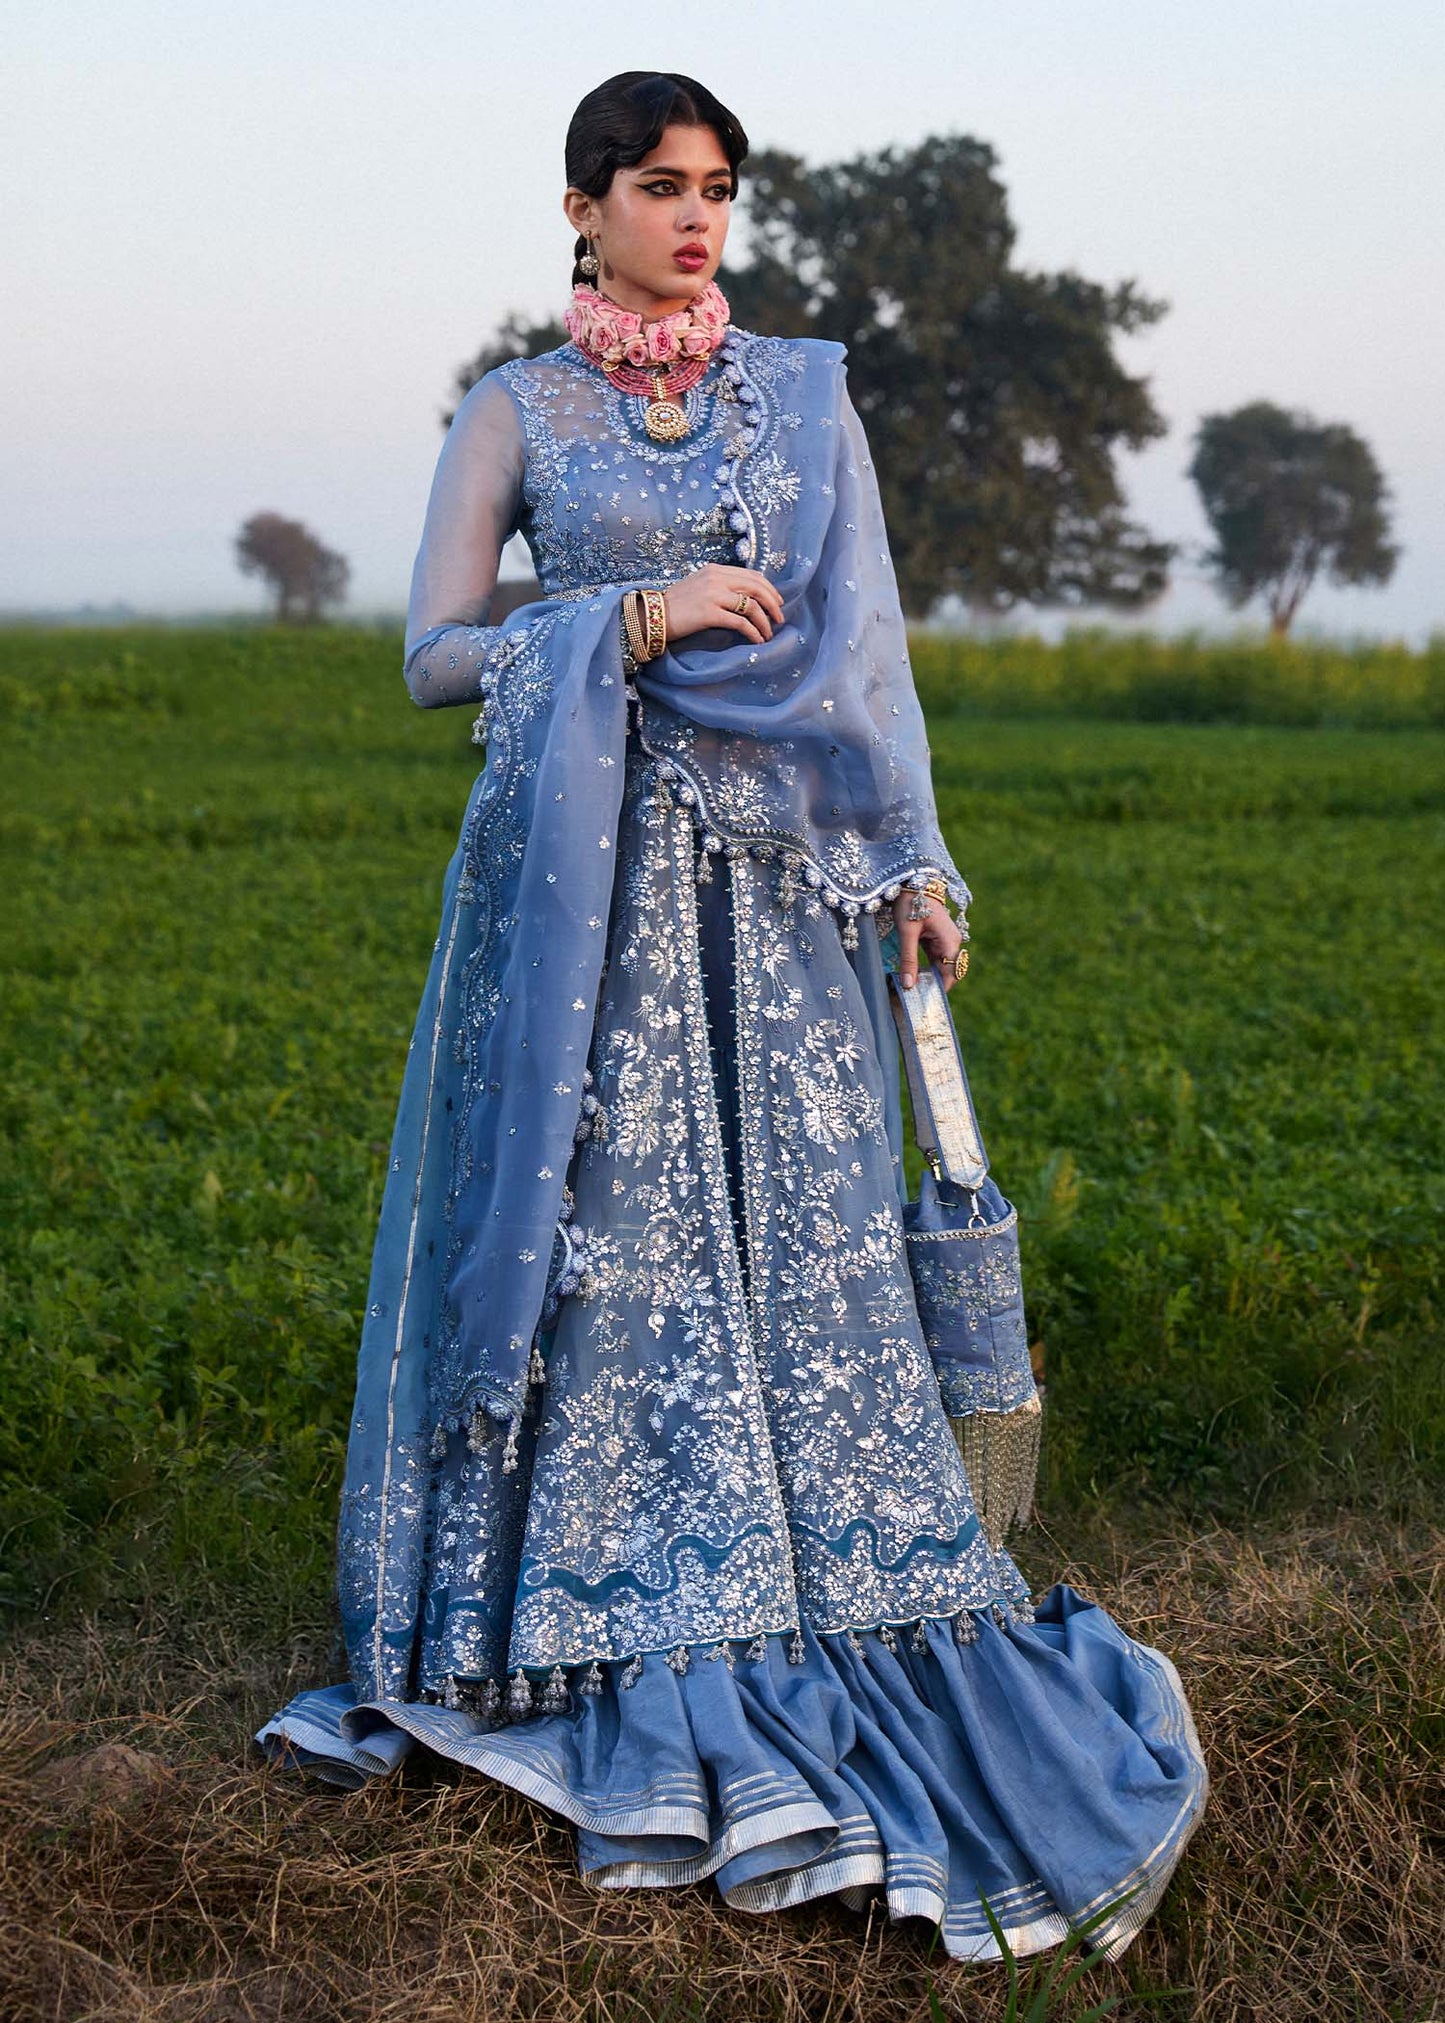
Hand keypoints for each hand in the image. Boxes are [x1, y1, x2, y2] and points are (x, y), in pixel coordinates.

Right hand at [660, 564, 784, 647]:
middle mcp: (716, 578)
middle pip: (757, 587)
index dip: (769, 589)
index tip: (777, 602)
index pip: (752, 575)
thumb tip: (745, 599)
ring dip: (765, 621)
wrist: (652, 615)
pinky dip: (753, 632)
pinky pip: (741, 623)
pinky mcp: (710, 613)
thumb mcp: (699, 587)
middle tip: (780, 619)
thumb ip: (720, 586)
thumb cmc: (676, 606)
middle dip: (773, 604)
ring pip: (752, 606)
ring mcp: (713, 594)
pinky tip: (757, 640)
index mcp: (715, 570)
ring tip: (769, 634)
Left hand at [892, 892, 965, 991]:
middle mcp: (952, 942)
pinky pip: (935, 960)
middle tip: (915, 998)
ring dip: (929, 978)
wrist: (912, 883)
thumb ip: (908, 959)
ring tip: (913, 991)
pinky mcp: (937, 940)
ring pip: (941, 967)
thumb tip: (909, 985)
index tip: (924, 1001)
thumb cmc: (911, 903)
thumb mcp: (907, 932)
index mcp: (950, 941)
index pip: (951, 973)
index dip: (940, 989)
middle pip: (947, 972)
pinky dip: (926, 969)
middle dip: (933, 985)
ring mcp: (946, 941)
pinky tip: (914, 977)